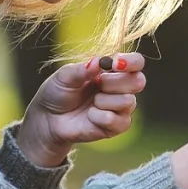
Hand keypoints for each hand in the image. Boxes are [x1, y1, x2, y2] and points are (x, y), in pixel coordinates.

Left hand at [15, 54, 145, 167]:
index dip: (132, 62)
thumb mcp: (64, 76)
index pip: (136, 62)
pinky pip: (118, 120)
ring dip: (104, 100)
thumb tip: (97, 62)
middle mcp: (121, 87)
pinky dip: (100, 117)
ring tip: (91, 102)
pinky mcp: (117, 126)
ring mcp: (121, 108)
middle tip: (97, 83)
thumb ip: (81, 69)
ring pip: (128, 101)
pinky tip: (90, 116)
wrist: (49, 118)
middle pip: (138, 81)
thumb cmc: (58, 92)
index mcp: (112, 69)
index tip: (116, 63)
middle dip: (114, 81)